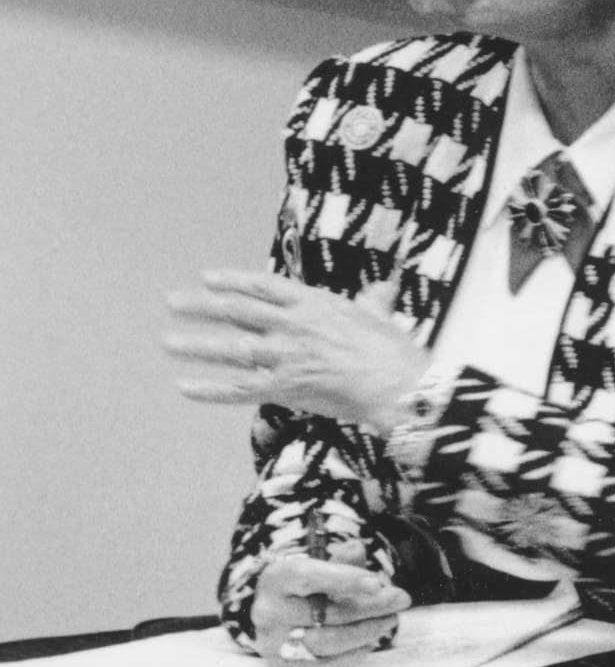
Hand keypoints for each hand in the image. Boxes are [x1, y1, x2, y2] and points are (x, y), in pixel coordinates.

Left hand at [165, 271, 428, 426]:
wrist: (396, 383)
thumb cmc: (392, 349)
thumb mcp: (381, 314)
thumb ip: (374, 299)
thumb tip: (383, 288)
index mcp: (312, 303)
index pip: (262, 286)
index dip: (233, 280)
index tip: (208, 277)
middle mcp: (291, 326)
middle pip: (236, 311)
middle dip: (200, 306)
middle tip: (172, 302)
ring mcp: (284, 357)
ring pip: (230, 349)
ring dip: (195, 345)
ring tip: (168, 342)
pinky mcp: (284, 388)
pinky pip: (238, 389)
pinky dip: (210, 389)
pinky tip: (185, 386)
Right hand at [250, 548, 410, 666]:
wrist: (280, 618)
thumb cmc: (310, 588)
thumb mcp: (322, 567)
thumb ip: (341, 561)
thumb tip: (356, 547)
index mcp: (276, 579)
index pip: (308, 577)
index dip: (344, 579)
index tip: (377, 583)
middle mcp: (268, 612)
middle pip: (324, 613)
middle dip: (370, 606)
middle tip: (401, 599)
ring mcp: (273, 644)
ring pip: (326, 642)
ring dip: (366, 631)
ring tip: (389, 619)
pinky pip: (324, 666)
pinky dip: (353, 654)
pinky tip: (371, 640)